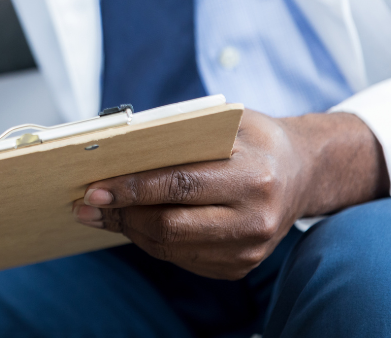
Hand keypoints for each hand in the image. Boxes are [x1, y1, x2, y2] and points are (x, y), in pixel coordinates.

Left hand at [73, 110, 388, 279]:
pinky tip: (133, 224)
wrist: (302, 171)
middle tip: (87, 205)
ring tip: (101, 215)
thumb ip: (178, 135)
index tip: (94, 188)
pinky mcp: (241, 267)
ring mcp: (250, 249)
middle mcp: (255, 218)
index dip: (131, 189)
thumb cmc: (253, 139)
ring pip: (171, 247)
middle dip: (122, 215)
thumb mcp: (225, 123)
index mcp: (253, 176)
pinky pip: (182, 259)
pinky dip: (152, 242)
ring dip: (130, 231)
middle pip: (170, 225)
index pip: (179, 185)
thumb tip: (115, 150)